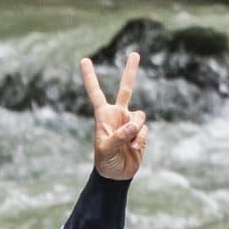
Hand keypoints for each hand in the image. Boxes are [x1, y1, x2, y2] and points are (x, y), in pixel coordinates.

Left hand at [81, 51, 147, 180]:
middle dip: (131, 71)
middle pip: (126, 89)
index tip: (84, 60)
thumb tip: (134, 124)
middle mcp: (117, 114)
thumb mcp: (106, 150)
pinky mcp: (140, 131)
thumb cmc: (105, 162)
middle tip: (134, 53)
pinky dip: (140, 140)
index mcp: (103, 115)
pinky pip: (144, 130)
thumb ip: (119, 136)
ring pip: (140, 116)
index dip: (90, 77)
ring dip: (136, 131)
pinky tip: (133, 149)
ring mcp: (130, 121)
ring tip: (127, 145)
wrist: (117, 175)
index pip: (95, 92)